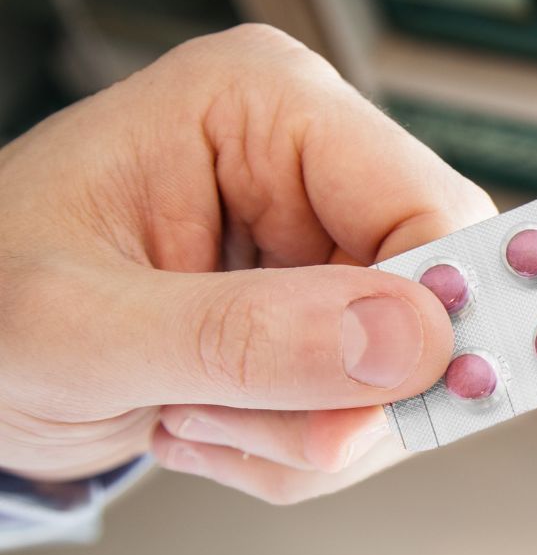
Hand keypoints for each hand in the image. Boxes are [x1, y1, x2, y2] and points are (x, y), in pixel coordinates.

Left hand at [0, 25, 495, 501]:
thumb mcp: (82, 330)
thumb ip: (244, 338)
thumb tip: (403, 343)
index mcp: (262, 108)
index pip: (427, 209)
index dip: (432, 320)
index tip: (396, 404)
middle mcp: (310, 165)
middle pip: (436, 303)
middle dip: (352, 397)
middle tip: (246, 422)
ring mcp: (322, 242)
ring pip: (412, 373)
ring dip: (312, 432)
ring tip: (197, 417)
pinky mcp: (324, 313)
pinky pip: (374, 408)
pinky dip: (302, 447)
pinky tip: (214, 422)